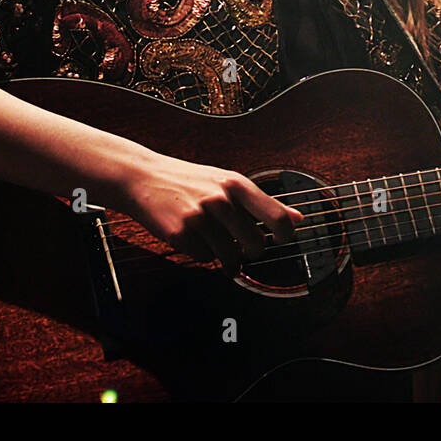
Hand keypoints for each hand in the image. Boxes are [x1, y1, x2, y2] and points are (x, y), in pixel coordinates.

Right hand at [116, 150, 303, 273]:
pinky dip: (203, 256)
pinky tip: (195, 241)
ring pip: (230, 258)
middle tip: (245, 250)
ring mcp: (200, 218)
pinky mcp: (180, 234)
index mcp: (236, 184)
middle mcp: (221, 199)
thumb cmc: (188, 180)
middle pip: (256, 244)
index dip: (285, 235)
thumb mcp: (227, 182)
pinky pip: (204, 259)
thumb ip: (262, 201)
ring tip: (223, 254)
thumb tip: (297, 218)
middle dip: (252, 253)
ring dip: (229, 263)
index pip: (276, 216)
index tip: (281, 240)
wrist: (143, 177)